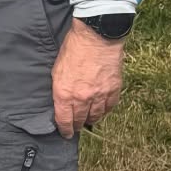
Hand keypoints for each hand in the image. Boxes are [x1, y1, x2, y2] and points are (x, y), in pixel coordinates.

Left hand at [51, 18, 125, 137]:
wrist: (95, 37)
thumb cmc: (73, 49)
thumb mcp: (56, 70)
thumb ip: (59, 88)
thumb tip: (61, 101)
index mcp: (64, 93)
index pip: (64, 120)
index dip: (65, 129)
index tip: (65, 133)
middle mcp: (82, 98)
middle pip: (80, 119)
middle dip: (77, 126)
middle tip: (76, 129)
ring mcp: (99, 94)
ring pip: (96, 115)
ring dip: (91, 119)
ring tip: (89, 120)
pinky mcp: (113, 89)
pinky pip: (110, 106)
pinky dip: (105, 110)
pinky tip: (102, 110)